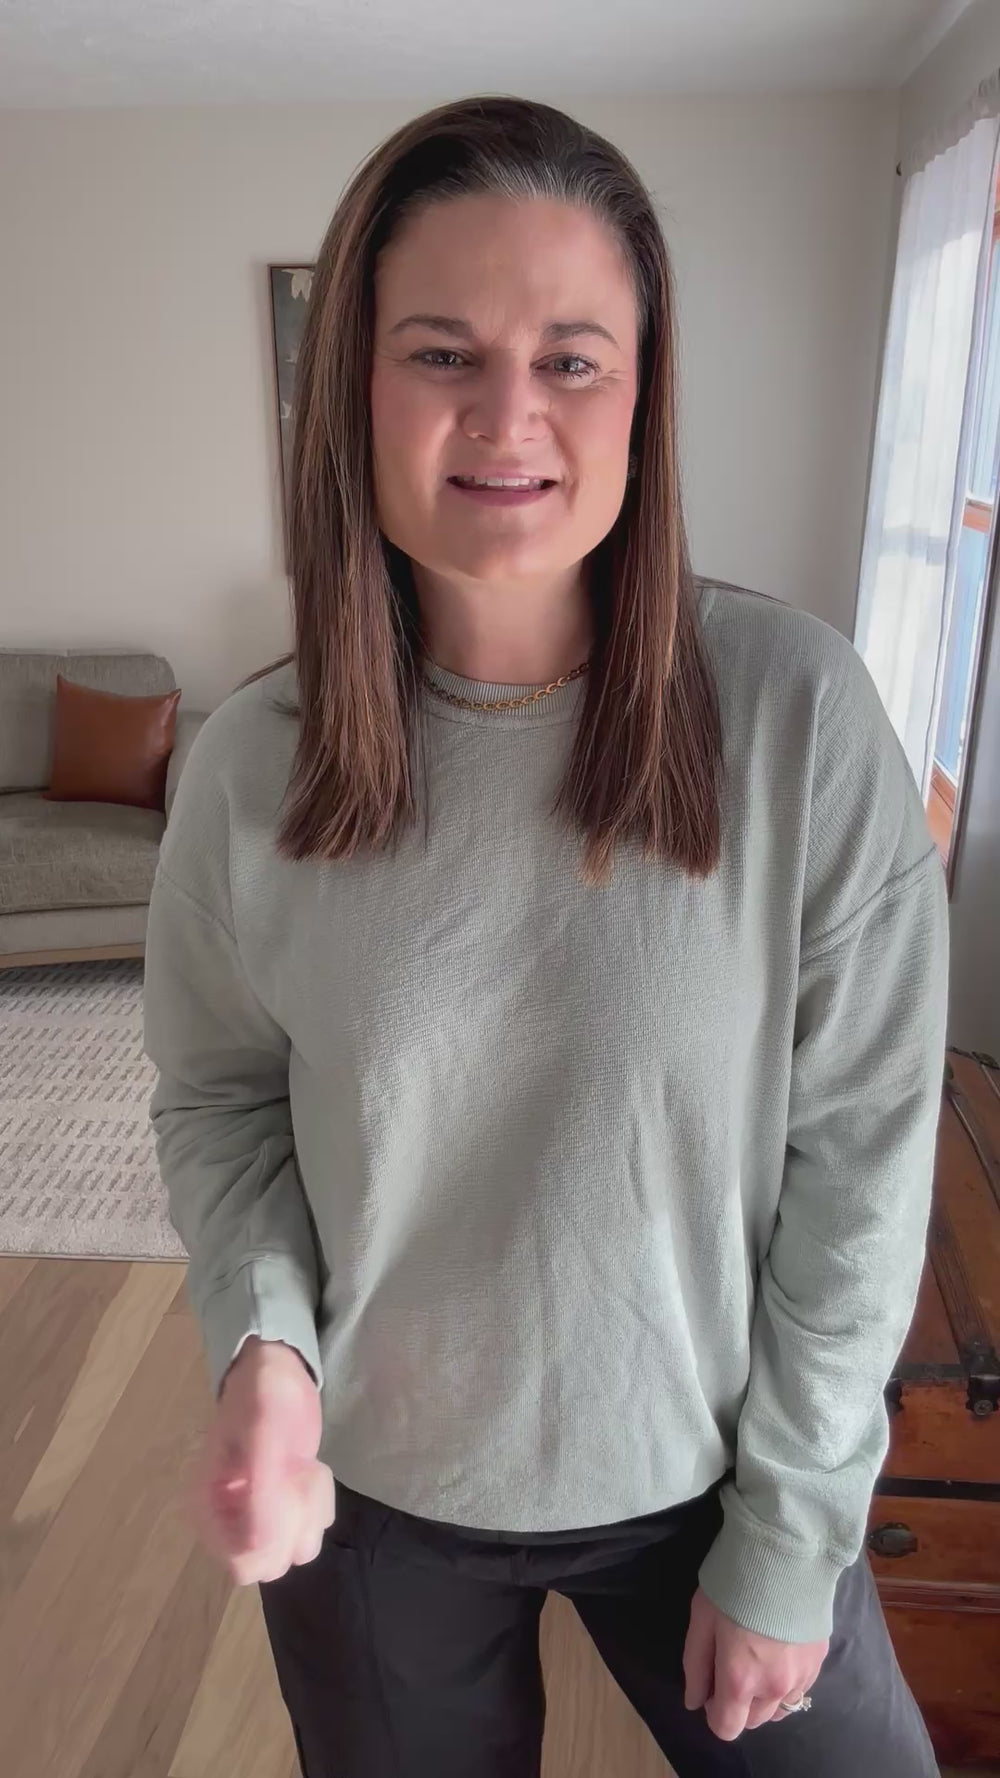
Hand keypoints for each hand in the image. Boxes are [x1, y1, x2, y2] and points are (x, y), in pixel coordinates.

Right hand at [186, 1336, 335, 1584]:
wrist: (276, 1369)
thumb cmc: (263, 1393)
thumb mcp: (263, 1434)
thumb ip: (260, 1491)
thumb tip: (258, 1547)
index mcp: (208, 1508)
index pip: (243, 1563)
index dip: (276, 1538)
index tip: (285, 1492)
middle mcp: (228, 1522)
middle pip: (273, 1562)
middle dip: (297, 1521)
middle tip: (298, 1474)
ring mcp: (256, 1518)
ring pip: (296, 1549)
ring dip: (312, 1510)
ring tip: (305, 1469)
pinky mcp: (281, 1509)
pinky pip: (309, 1531)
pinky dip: (319, 1505)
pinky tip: (309, 1470)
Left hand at [683, 1585, 828, 1740]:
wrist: (785, 1553)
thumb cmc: (733, 1584)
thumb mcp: (701, 1620)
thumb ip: (696, 1666)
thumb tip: (694, 1701)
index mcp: (740, 1680)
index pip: (726, 1728)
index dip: (713, 1712)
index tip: (711, 1686)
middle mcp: (774, 1688)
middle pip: (753, 1721)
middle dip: (739, 1704)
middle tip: (733, 1665)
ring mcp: (801, 1677)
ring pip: (779, 1709)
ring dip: (765, 1697)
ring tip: (758, 1659)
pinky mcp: (819, 1661)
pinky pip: (800, 1689)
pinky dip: (786, 1682)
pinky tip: (779, 1651)